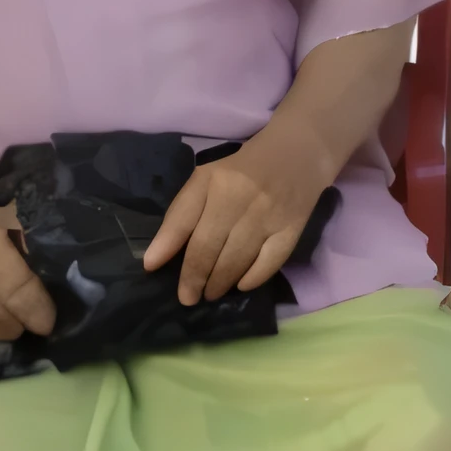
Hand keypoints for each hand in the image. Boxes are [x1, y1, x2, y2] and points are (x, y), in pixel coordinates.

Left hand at [142, 128, 329, 304]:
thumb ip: (181, 215)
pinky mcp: (292, 228)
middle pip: (208, 247)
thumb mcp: (206, 180)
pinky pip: (269, 263)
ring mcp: (268, 214)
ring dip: (220, 283)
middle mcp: (239, 197)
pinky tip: (241, 285)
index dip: (165, 247)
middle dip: (194, 278)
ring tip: (211, 293)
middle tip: (188, 298)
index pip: (183, 220)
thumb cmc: (242, 171)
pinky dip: (252, 279)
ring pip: (236, 259)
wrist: (298, 152)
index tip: (152, 269)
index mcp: (212, 181)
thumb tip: (155, 258)